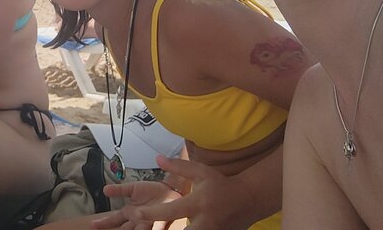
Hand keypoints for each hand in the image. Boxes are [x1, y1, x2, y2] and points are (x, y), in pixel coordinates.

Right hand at [95, 179, 186, 228]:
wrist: (170, 189)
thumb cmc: (153, 191)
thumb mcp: (133, 188)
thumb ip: (119, 190)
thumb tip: (104, 190)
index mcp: (130, 212)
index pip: (114, 219)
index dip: (103, 223)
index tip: (92, 225)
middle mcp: (137, 220)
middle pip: (123, 229)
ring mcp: (148, 222)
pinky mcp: (160, 221)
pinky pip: (156, 227)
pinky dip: (153, 229)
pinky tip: (147, 229)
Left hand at [121, 155, 255, 229]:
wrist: (247, 200)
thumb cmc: (221, 184)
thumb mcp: (200, 171)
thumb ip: (178, 167)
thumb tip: (157, 158)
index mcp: (198, 203)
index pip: (170, 210)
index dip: (151, 213)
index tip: (135, 212)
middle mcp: (204, 222)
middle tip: (144, 226)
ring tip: (155, 227)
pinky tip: (172, 228)